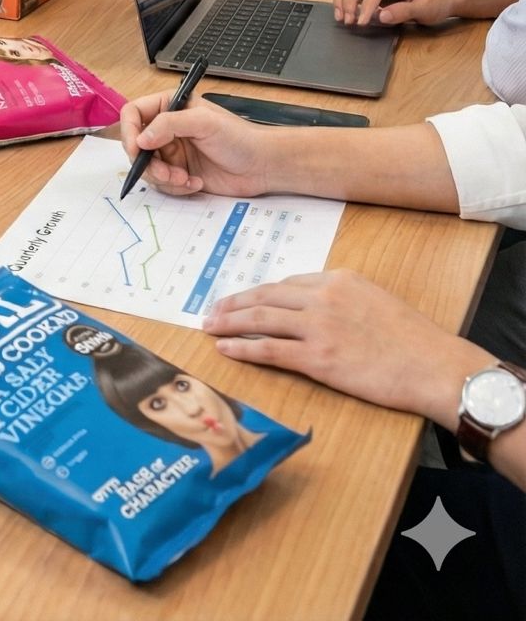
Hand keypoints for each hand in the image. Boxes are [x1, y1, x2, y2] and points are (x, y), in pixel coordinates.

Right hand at [120, 94, 275, 197]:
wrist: (263, 166)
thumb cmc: (239, 138)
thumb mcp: (204, 123)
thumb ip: (169, 125)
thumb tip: (141, 139)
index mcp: (169, 107)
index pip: (133, 114)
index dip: (129, 131)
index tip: (137, 149)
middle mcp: (167, 129)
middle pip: (136, 145)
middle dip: (148, 163)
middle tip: (166, 173)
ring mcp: (172, 152)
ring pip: (147, 168)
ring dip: (163, 178)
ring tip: (185, 179)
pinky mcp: (179, 173)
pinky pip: (163, 183)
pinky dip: (175, 187)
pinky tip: (195, 183)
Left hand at [204, 270, 485, 424]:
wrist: (436, 367)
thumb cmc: (414, 340)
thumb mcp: (375, 300)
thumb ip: (341, 298)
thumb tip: (313, 307)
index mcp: (337, 279)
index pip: (286, 285)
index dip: (259, 294)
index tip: (241, 300)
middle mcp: (322, 297)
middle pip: (265, 296)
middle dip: (234, 303)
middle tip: (212, 310)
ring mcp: (318, 327)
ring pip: (260, 319)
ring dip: (229, 322)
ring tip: (210, 327)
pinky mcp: (319, 358)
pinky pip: (269, 349)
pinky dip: (242, 348)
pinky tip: (225, 348)